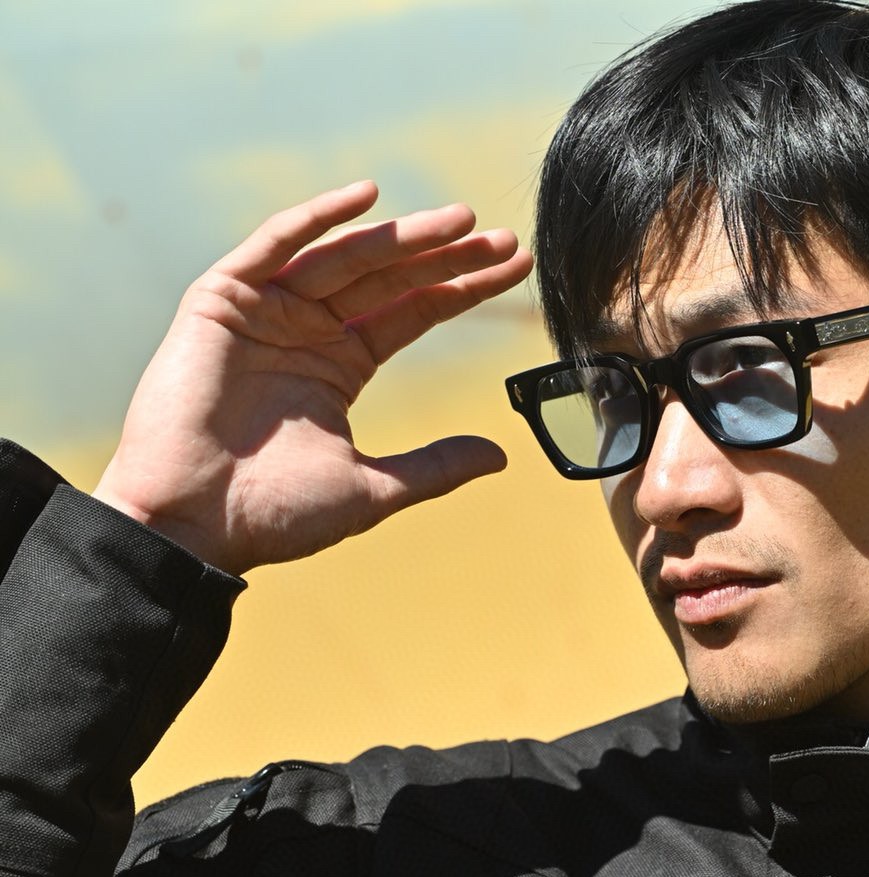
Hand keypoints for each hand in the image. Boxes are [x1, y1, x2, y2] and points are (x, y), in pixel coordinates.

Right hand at [92, 181, 533, 572]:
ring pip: (343, 258)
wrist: (194, 524)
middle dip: (442, 255)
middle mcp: (306, 330)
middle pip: (387, 278)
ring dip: (397, 236)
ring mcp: (266, 311)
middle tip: (496, 237)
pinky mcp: (223, 301)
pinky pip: (274, 247)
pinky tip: (365, 199)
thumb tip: (501, 455)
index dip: (461, 290)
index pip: (412, 312)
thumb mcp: (371, 488)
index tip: (513, 269)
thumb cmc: (274, 514)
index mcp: (340, 367)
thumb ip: (434, 467)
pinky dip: (316, 220)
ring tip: (456, 222)